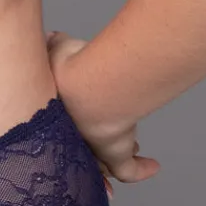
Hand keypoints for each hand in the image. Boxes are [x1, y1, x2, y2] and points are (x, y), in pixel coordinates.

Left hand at [45, 30, 161, 197]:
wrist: (88, 85)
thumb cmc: (70, 66)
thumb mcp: (58, 47)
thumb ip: (54, 42)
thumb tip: (51, 35)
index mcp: (58, 113)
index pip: (62, 124)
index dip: (72, 123)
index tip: (81, 118)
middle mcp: (74, 135)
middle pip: (83, 147)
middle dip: (93, 145)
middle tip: (104, 139)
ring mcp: (95, 147)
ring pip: (105, 162)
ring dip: (117, 156)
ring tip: (133, 146)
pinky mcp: (115, 153)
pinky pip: (129, 171)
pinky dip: (141, 169)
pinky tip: (153, 166)